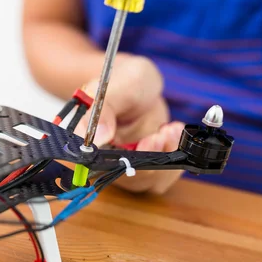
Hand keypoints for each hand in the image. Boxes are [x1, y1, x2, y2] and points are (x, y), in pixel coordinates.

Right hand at [76, 54, 184, 193]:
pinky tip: (174, 132)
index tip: (143, 143)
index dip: (118, 164)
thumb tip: (97, 138)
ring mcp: (127, 164)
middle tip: (160, 134)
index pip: (94, 168)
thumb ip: (104, 110)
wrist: (140, 83)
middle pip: (123, 179)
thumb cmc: (124, 81)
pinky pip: (162, 176)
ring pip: (145, 180)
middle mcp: (104, 159)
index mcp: (87, 142)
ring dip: (163, 159)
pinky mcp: (146, 166)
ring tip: (170, 130)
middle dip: (148, 161)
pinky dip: (174, 158)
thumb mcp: (115, 88)